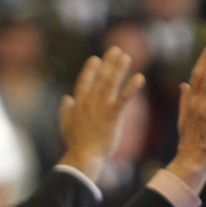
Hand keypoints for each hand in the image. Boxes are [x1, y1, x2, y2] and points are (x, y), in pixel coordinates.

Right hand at [58, 47, 145, 180]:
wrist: (84, 156)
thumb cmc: (76, 144)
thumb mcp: (66, 125)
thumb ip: (65, 111)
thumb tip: (66, 98)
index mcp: (79, 104)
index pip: (84, 81)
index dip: (90, 69)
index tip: (95, 59)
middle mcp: (90, 101)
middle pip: (100, 77)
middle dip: (108, 62)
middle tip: (116, 50)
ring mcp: (101, 107)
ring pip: (111, 83)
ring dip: (119, 69)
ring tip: (126, 57)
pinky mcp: (113, 115)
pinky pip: (124, 98)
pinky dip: (132, 87)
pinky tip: (140, 77)